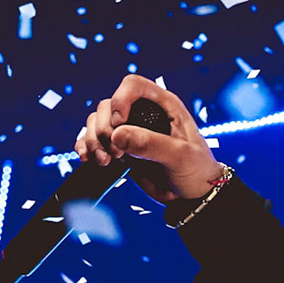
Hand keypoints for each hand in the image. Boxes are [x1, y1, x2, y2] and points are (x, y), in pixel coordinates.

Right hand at [77, 73, 224, 204]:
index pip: (133, 85)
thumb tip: (118, 135)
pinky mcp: (120, 149)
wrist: (191, 196)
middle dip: (104, 129)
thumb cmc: (197, 171)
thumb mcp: (180, 155)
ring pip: (96, 122)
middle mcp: (144, 114)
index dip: (120, 99)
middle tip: (116, 152)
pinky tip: (89, 158)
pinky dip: (86, 147)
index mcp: (164, 106)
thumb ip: (151, 144)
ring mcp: (130, 132)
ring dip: (94, 140)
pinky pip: (93, 140)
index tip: (120, 123)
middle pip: (107, 106)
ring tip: (106, 160)